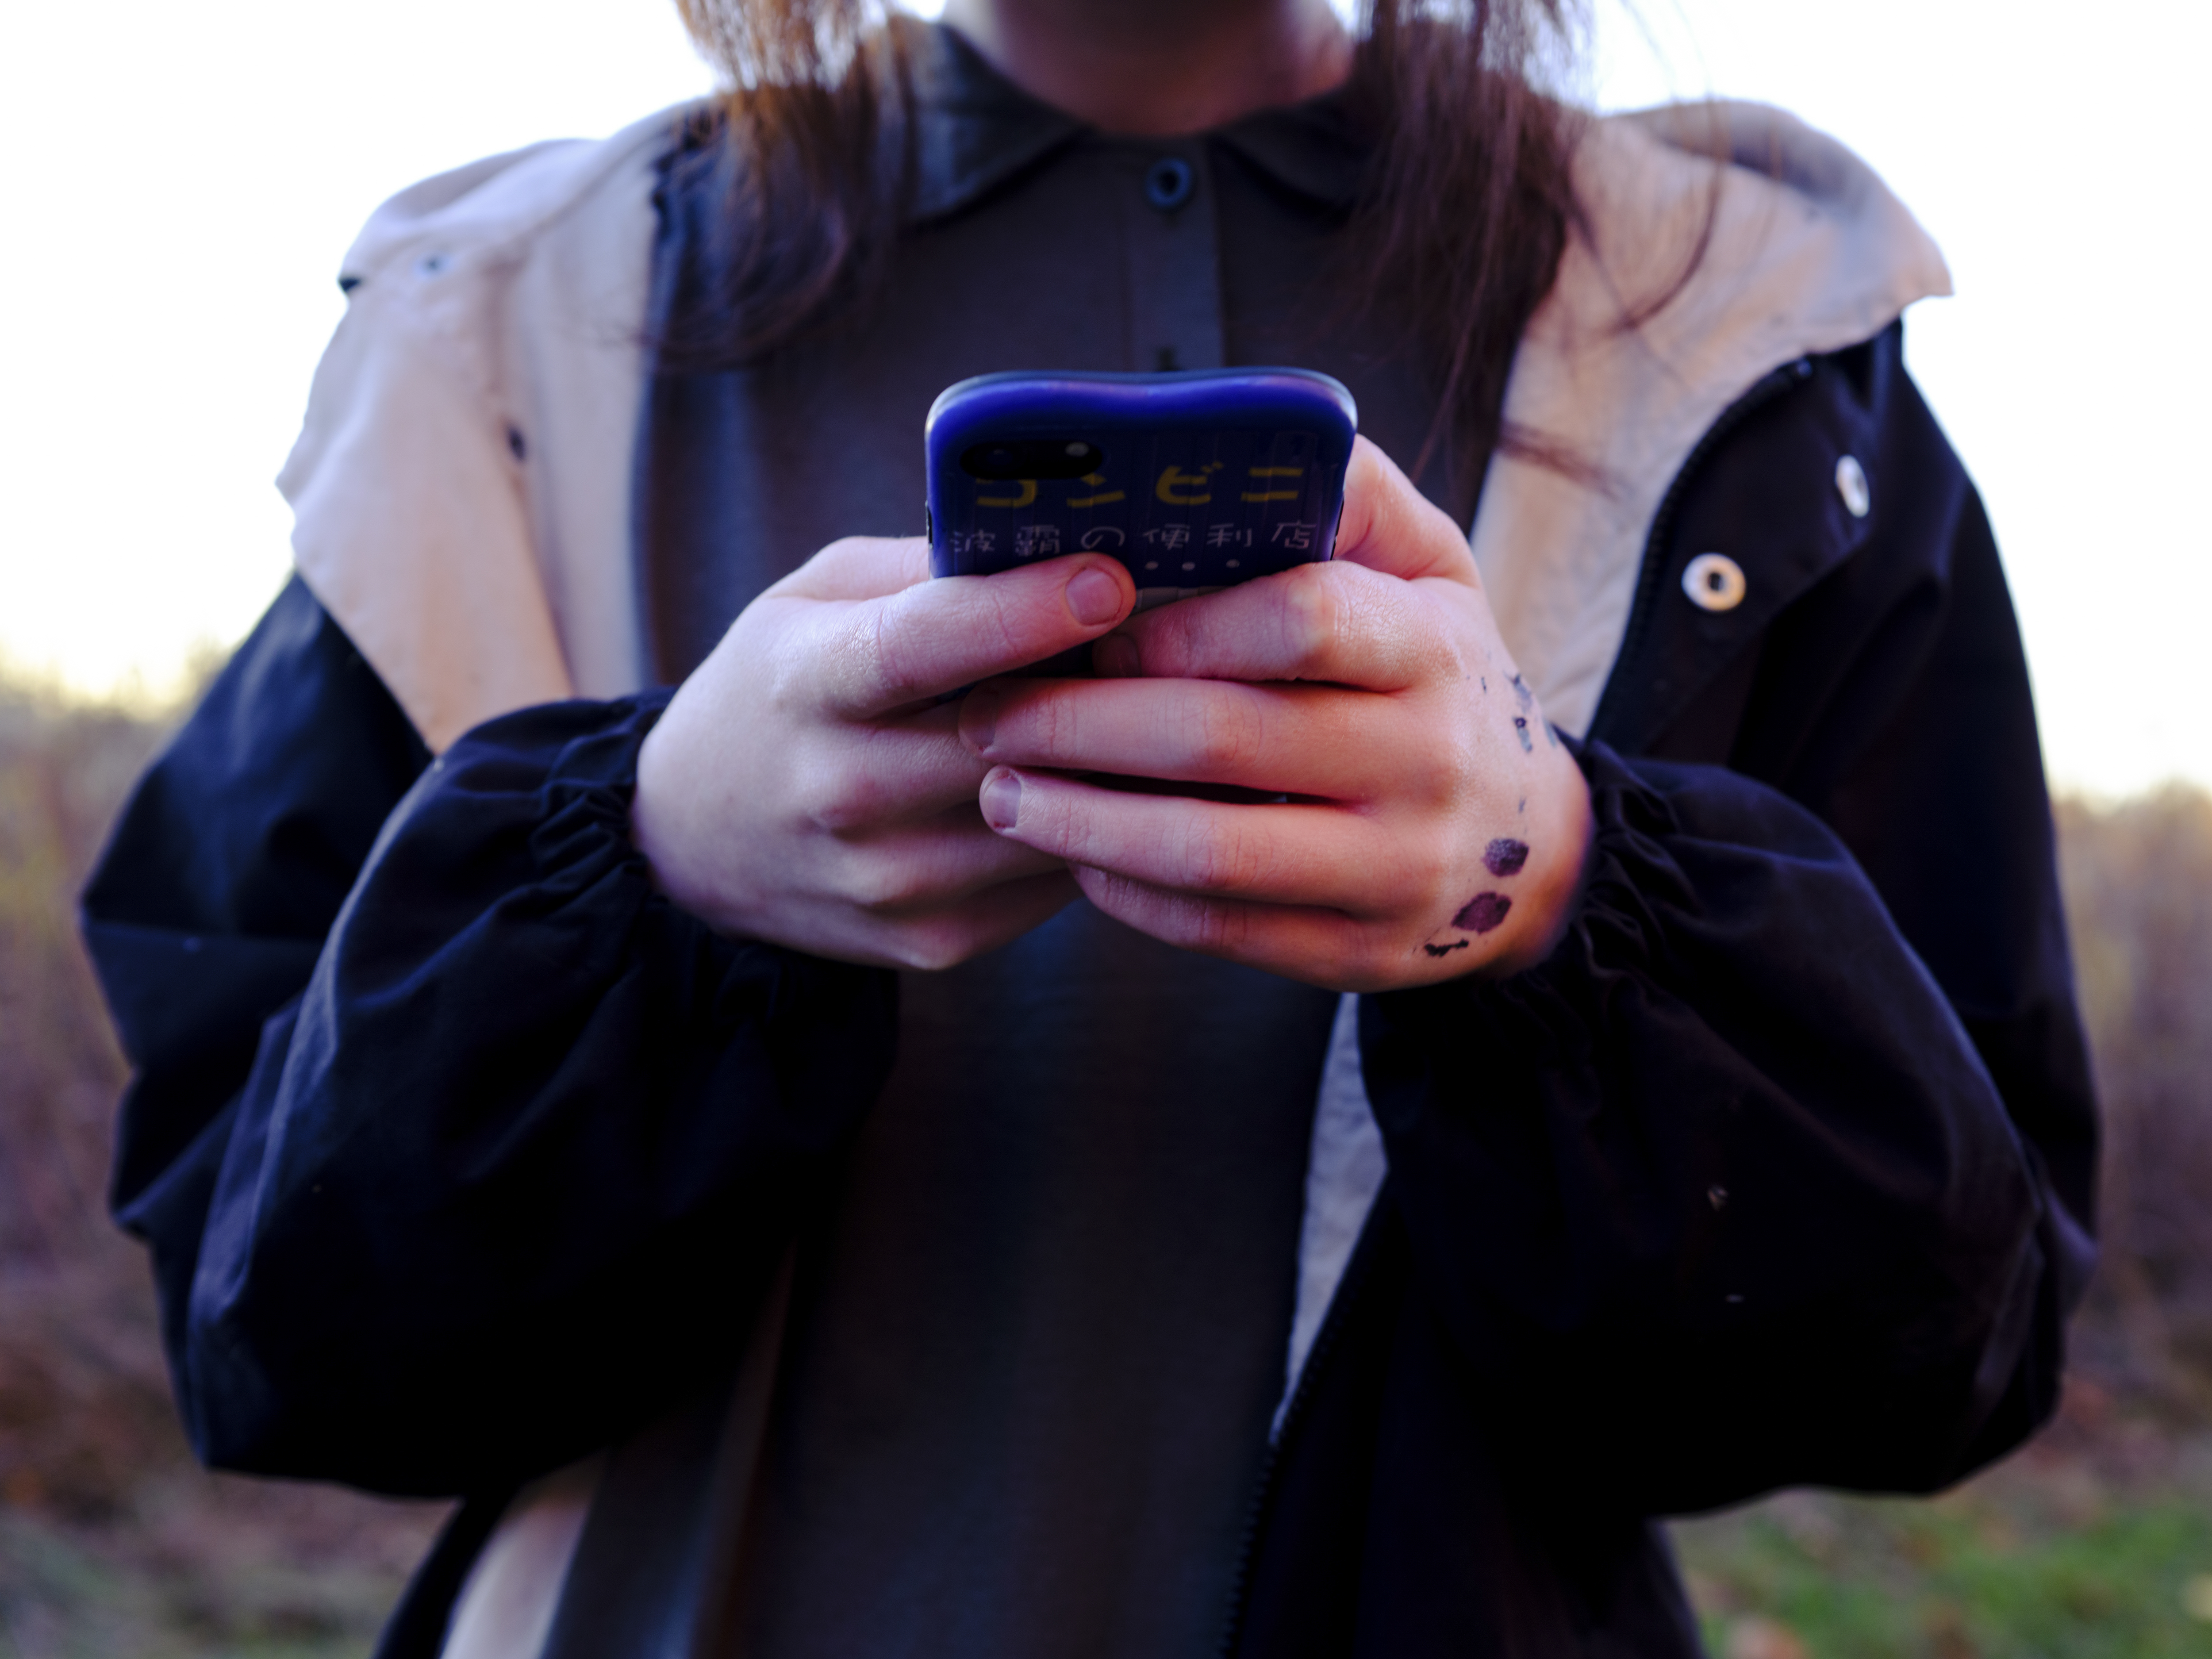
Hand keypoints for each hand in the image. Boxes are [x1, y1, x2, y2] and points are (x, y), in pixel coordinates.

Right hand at [631, 537, 1136, 967]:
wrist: (698, 841)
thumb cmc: (780, 690)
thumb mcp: (815, 599)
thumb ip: (922, 569)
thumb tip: (1051, 535)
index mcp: (808, 684)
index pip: (920, 648)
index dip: (1021, 612)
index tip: (1108, 578)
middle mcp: (842, 790)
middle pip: (1007, 736)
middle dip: (1102, 684)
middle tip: (1165, 638)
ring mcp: (890, 880)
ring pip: (1054, 815)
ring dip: (1116, 763)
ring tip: (1151, 708)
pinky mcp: (936, 940)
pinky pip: (1057, 879)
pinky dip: (1094, 826)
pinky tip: (1103, 783)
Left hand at [957, 437, 1593, 991]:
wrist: (1532, 848)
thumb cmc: (1439, 676)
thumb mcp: (1430, 568)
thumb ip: (1349, 495)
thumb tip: (1248, 429)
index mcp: (1431, 645)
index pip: (1303, 619)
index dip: (1183, 626)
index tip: (1090, 628)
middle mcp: (1424, 761)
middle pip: (1226, 740)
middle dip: (1082, 724)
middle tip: (988, 713)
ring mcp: (1394, 868)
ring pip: (1211, 853)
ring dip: (1084, 821)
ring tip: (1002, 793)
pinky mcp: (1359, 952)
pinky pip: (1222, 928)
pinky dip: (1131, 893)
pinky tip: (1074, 857)